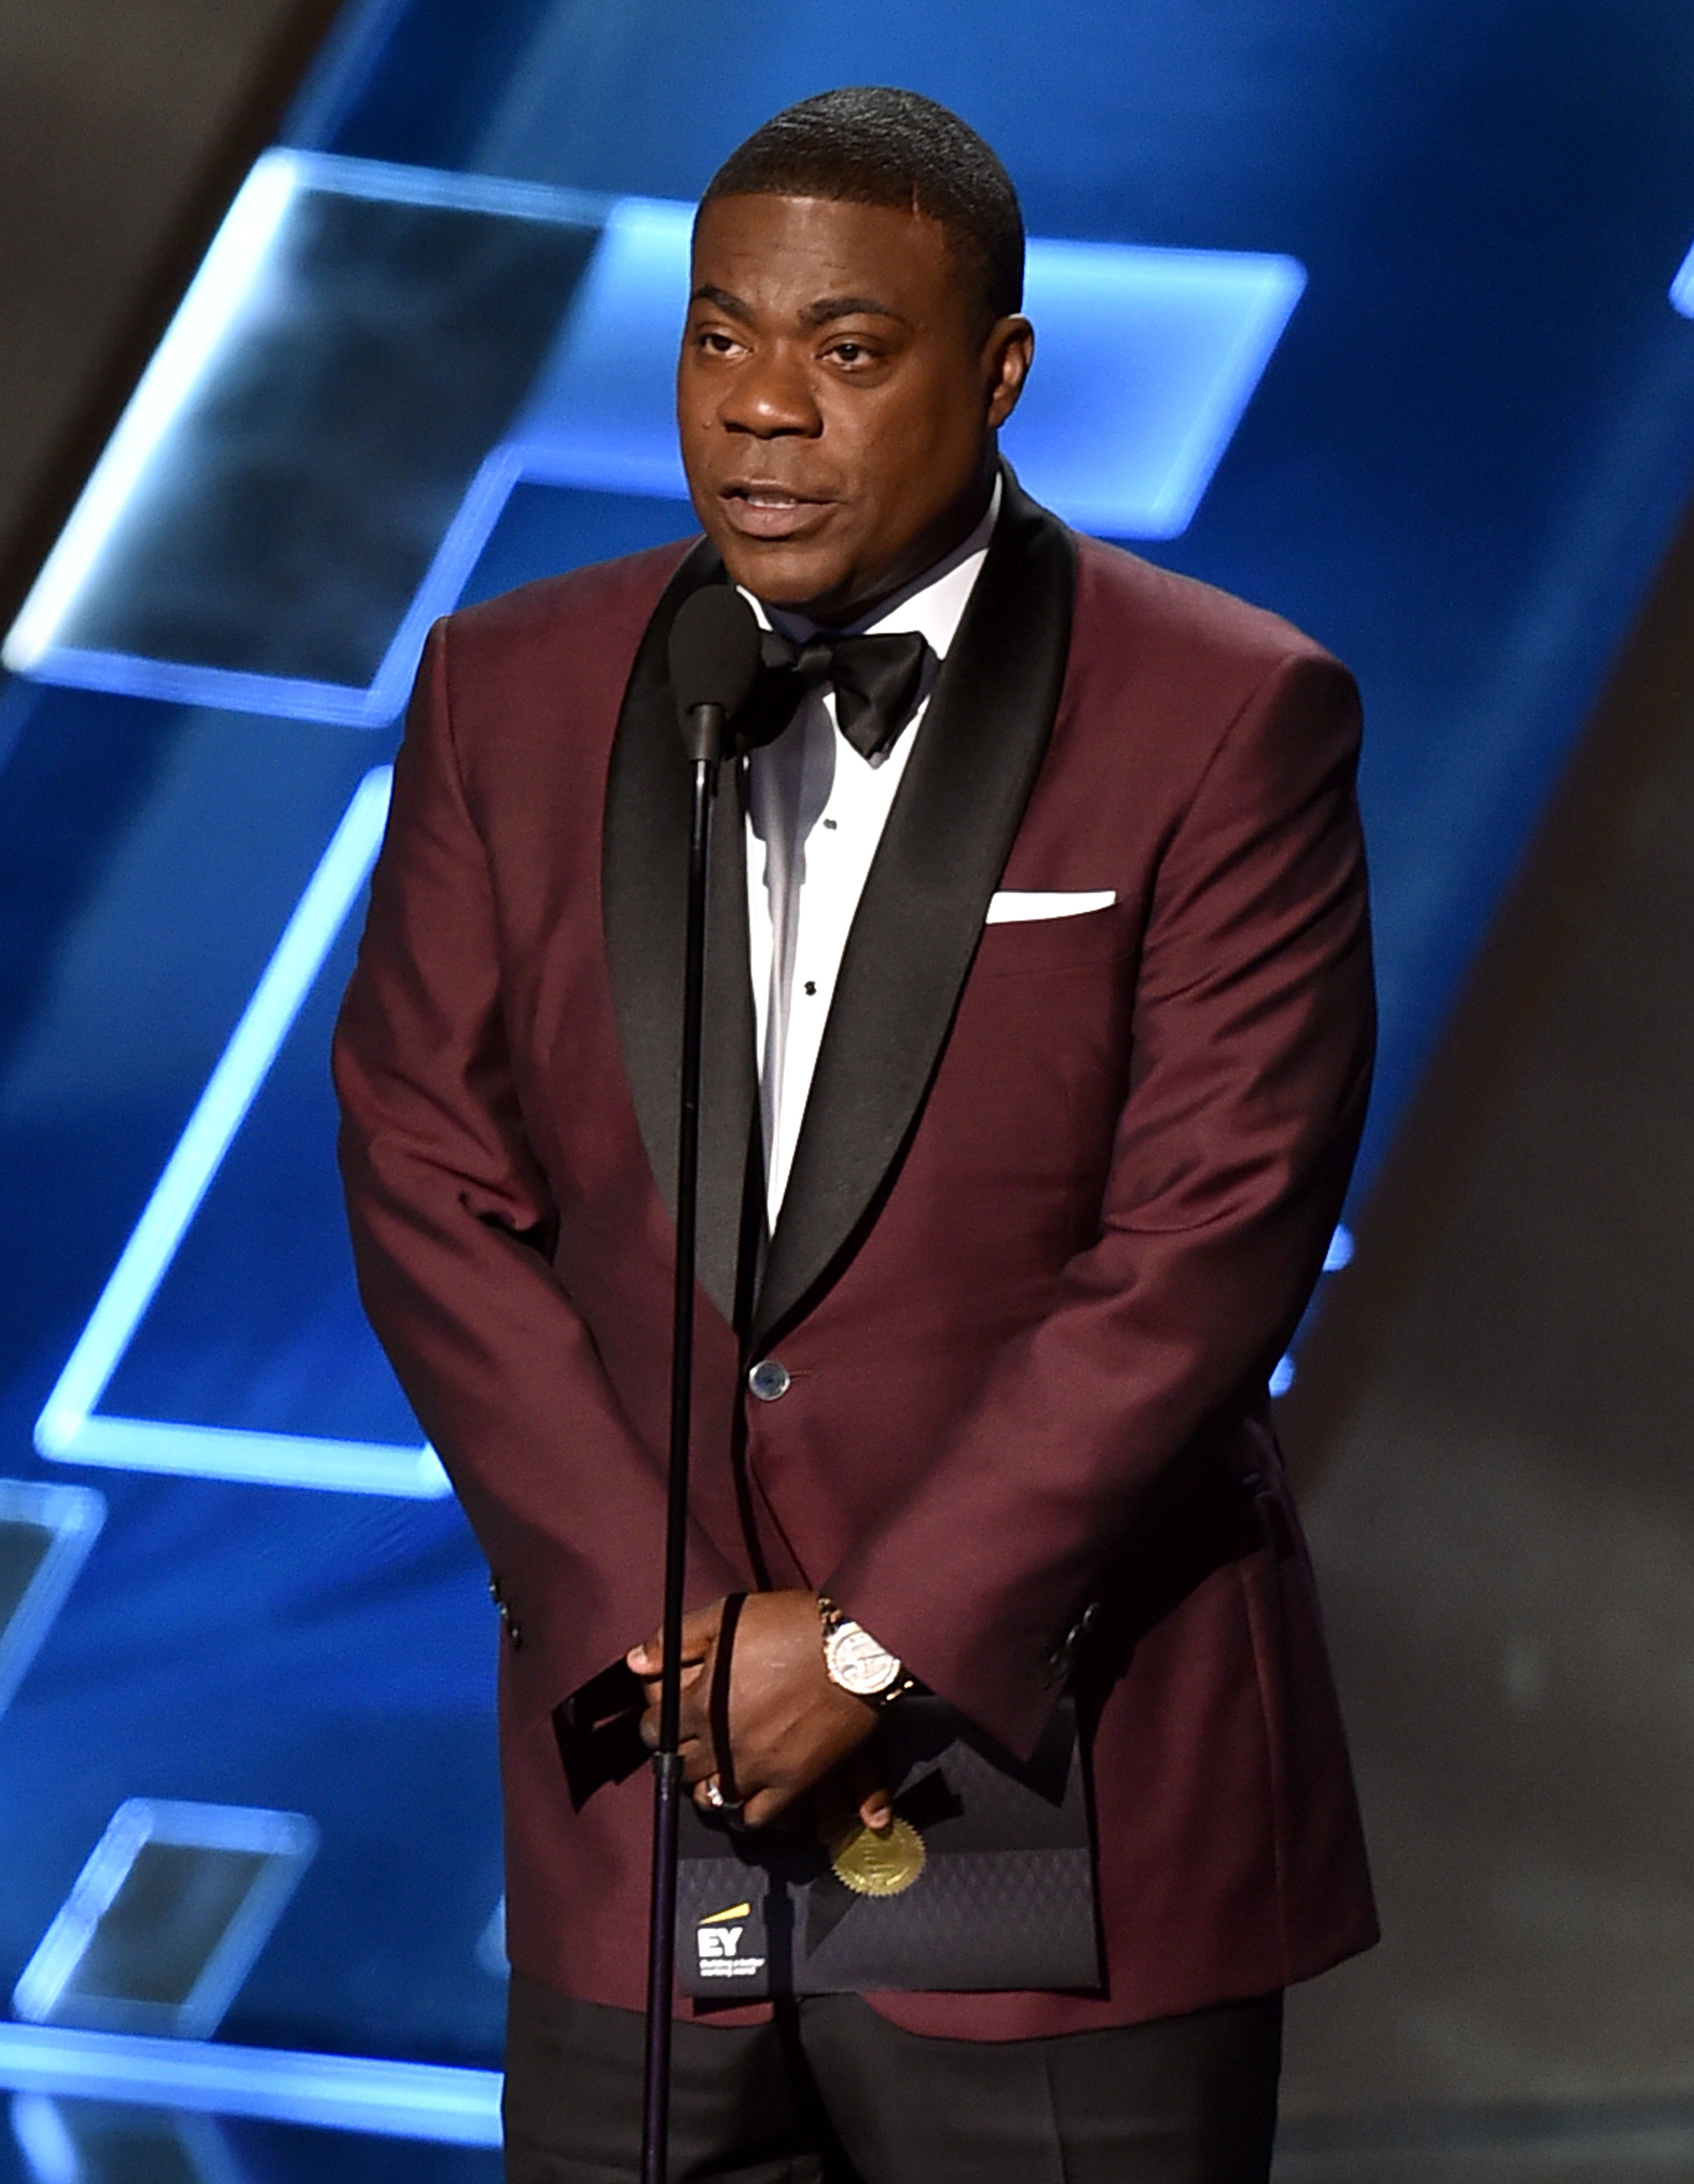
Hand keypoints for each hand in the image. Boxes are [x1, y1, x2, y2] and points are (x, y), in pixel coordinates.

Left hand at [627, 1590, 890, 1832]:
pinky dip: (745, 1811)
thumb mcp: (726, 1617)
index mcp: (702, 1704)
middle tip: (691, 1745)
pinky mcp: (792, 1783)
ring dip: (709, 1786)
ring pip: (714, 1797)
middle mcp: (723, 1743)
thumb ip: (676, 1641)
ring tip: (717, 1771)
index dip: (656, 1726)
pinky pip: (756, 1816)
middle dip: (681, 1756)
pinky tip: (746, 1795)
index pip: (657, 1732)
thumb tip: (634, 1662)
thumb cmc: (791, 1625)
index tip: (665, 1722)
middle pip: (684, 1768)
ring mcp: (758, 1767)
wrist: (855, 1647)